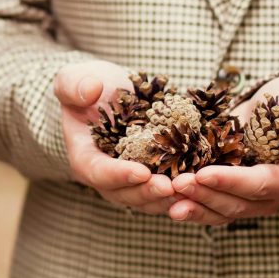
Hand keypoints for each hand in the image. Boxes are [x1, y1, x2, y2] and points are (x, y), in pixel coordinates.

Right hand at [56, 61, 176, 213]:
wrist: (113, 91)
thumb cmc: (91, 85)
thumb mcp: (75, 78)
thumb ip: (75, 85)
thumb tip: (90, 91)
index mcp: (85, 156)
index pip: (98, 172)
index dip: (119, 175)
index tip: (142, 172)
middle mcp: (107, 176)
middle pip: (125, 193)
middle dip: (149, 192)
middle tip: (172, 187)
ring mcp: (132, 180)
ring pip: (148, 199)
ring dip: (169, 198)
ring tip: (191, 190)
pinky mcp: (154, 175)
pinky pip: (167, 190)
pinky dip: (184, 191)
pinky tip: (203, 185)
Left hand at [168, 73, 278, 224]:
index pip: (261, 184)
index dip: (232, 181)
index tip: (203, 173)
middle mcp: (274, 194)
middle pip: (237, 203)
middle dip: (205, 196)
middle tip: (176, 185)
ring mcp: (253, 198)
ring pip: (222, 211)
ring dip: (194, 206)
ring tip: (167, 199)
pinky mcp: (234, 193)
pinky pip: (212, 206)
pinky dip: (191, 203)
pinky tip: (166, 200)